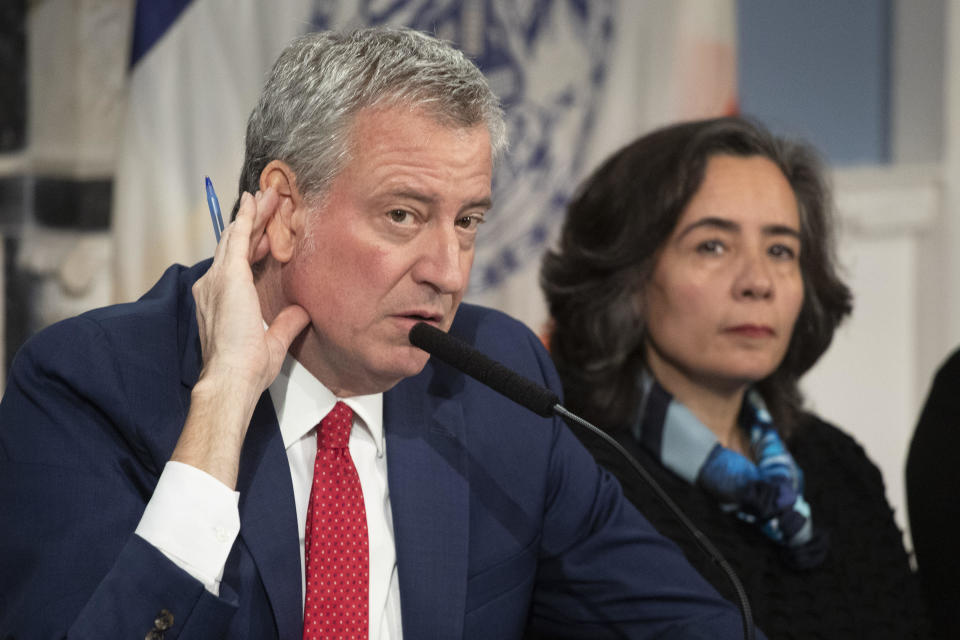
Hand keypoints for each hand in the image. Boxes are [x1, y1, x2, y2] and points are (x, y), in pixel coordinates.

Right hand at [193, 189, 307, 392]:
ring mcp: (218, 279)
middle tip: (267, 200)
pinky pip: (238, 237)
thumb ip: (286, 323)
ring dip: (252, 214)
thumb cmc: (246, 368)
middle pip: (235, 244)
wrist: (231, 377)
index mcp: (221, 301)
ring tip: (267, 194)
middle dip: (252, 221)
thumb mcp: (273, 341)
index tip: (268, 233)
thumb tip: (302, 312)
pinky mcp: (229, 276)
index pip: (237, 264)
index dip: (253, 246)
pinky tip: (255, 202)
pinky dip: (247, 217)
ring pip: (237, 236)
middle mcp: (213, 286)